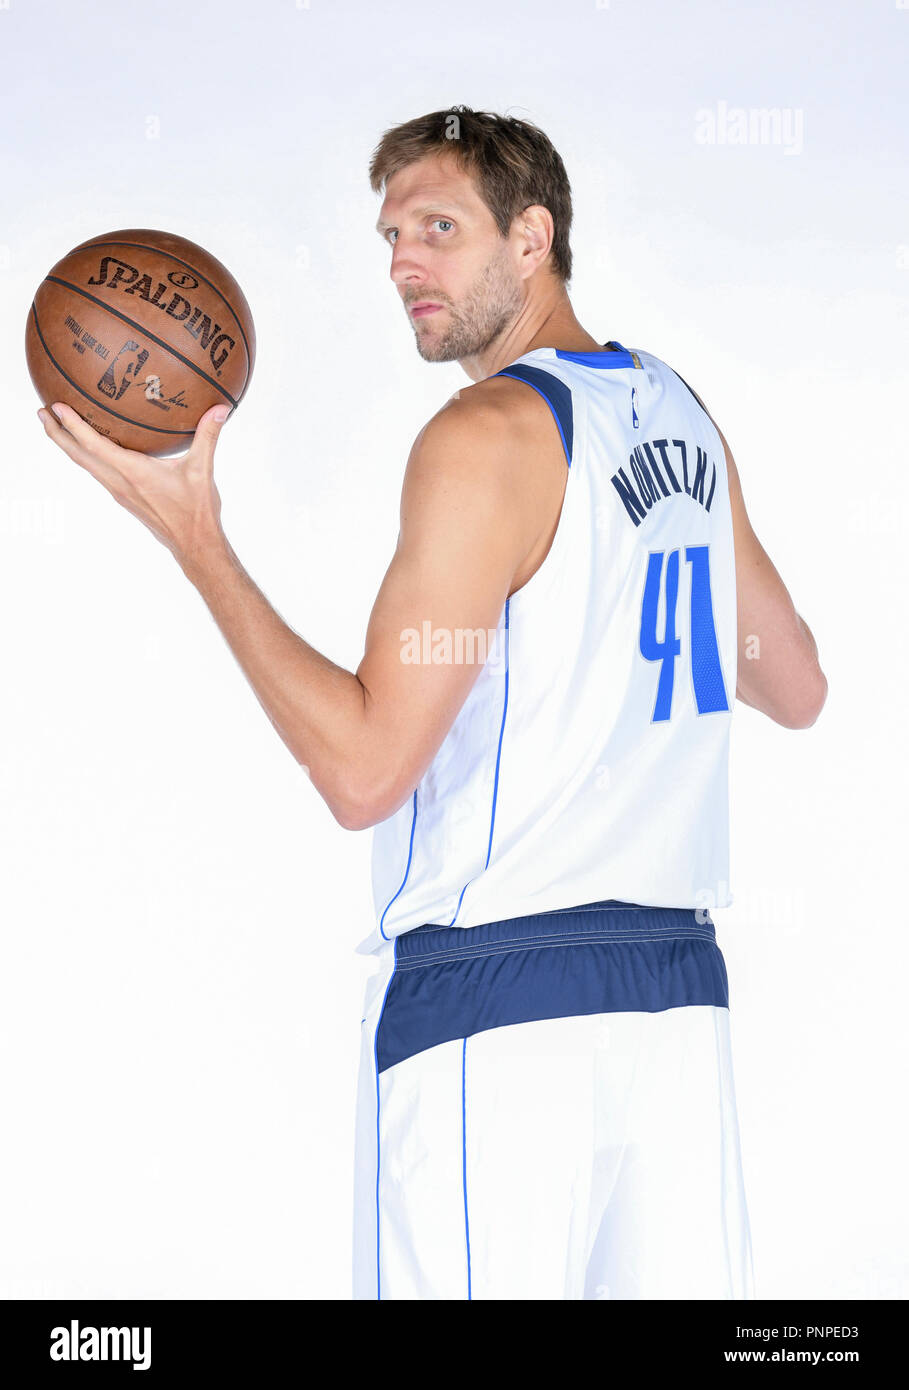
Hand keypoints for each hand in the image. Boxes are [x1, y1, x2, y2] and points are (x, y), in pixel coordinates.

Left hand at [37, 400, 231, 570]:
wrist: (193, 544)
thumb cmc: (196, 512)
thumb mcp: (202, 470)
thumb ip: (209, 437)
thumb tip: (222, 409)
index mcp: (134, 473)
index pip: (95, 446)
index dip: (74, 426)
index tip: (57, 408)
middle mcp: (120, 482)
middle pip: (78, 456)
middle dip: (57, 433)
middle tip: (41, 412)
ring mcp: (119, 491)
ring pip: (85, 465)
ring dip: (68, 445)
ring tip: (57, 427)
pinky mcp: (124, 496)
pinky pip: (97, 472)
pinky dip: (87, 456)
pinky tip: (90, 448)